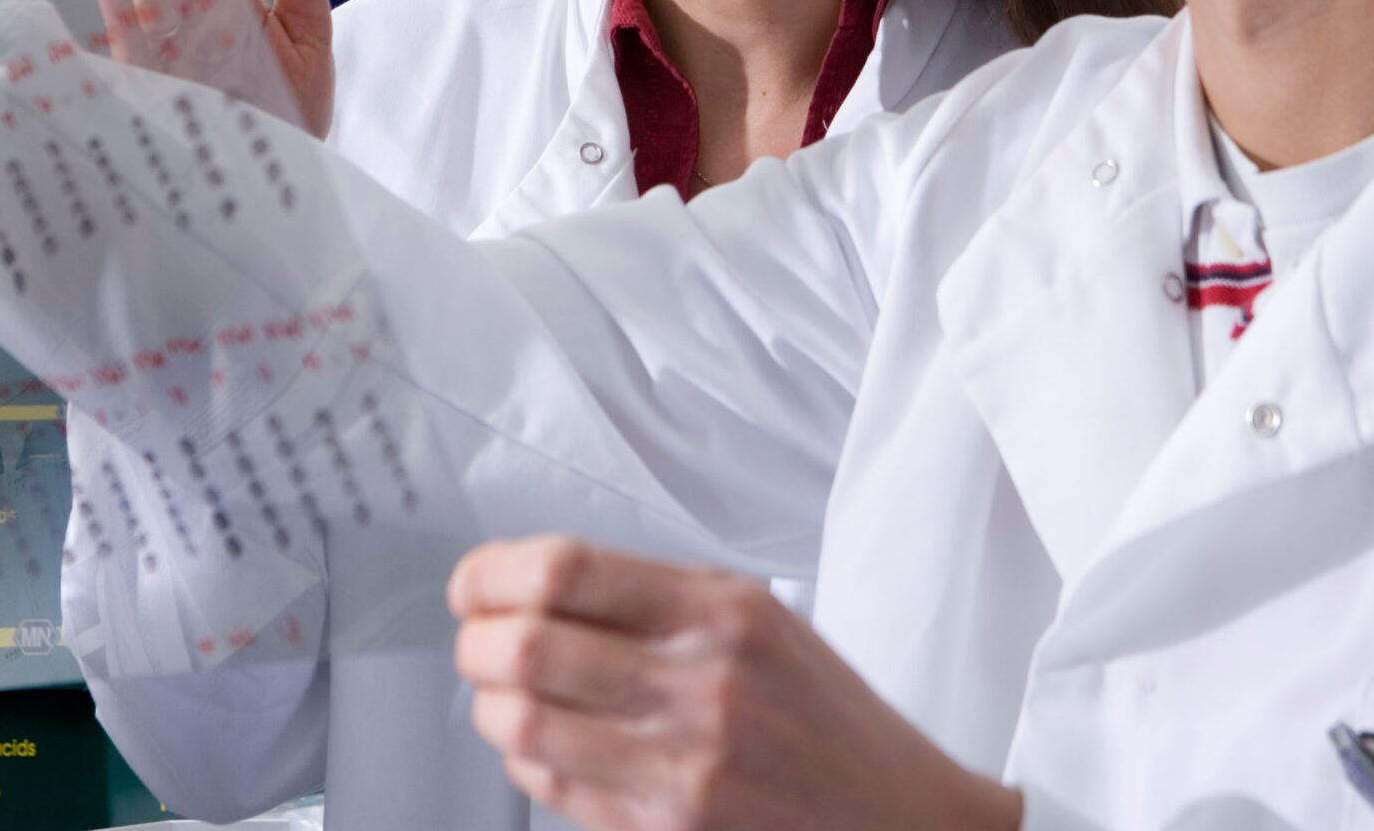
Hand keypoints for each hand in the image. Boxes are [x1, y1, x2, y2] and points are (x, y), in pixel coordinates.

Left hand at [450, 536, 1022, 830]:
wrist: (899, 816)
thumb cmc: (826, 716)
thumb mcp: (759, 619)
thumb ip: (655, 596)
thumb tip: (534, 584)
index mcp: (720, 610)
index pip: (566, 569)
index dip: (493, 572)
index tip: (473, 582)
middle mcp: (701, 683)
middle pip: (527, 645)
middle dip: (475, 640)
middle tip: (475, 637)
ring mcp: (682, 765)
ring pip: (525, 721)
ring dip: (490, 704)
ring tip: (502, 693)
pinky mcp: (667, 829)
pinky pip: (554, 784)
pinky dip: (527, 757)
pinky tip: (546, 742)